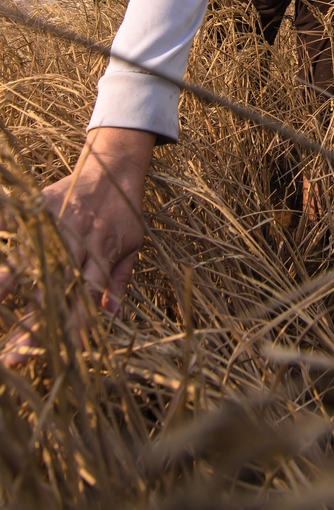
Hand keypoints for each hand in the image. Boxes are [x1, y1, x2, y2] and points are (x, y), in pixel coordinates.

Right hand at [0, 127, 154, 362]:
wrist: (115, 166)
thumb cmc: (125, 211)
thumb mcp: (133, 244)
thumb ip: (118, 280)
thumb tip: (111, 316)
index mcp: (103, 254)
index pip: (86, 297)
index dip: (71, 325)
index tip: (58, 352)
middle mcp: (80, 241)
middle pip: (55, 288)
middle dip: (36, 323)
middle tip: (15, 355)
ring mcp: (60, 222)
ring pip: (33, 259)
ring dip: (13, 286)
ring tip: (1, 307)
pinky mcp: (43, 204)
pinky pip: (19, 224)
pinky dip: (4, 237)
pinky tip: (1, 258)